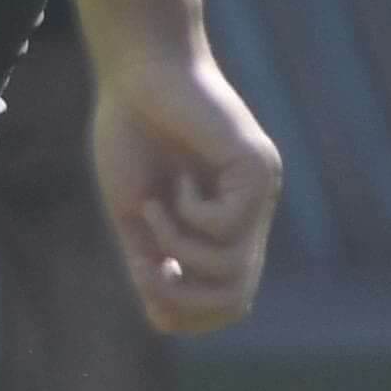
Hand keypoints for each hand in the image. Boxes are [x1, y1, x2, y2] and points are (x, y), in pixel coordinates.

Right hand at [85, 44, 279, 334]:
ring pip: (231, 268)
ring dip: (178, 250)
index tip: (149, 291)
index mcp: (226, 224)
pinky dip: (187, 217)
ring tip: (154, 210)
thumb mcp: (134, 212)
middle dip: (183, 296)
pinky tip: (175, 184)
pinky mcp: (255, 170)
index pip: (229, 299)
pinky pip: (225, 227)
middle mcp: (252, 213)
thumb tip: (163, 319)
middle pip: (236, 298)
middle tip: (148, 269)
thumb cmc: (131, 131)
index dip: (190, 316)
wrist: (137, 70)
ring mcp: (259, 192)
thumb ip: (149, 260)